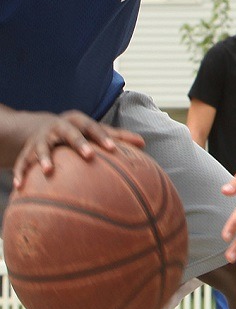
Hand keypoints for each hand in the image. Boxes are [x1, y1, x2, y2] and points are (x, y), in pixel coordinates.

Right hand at [13, 112, 144, 188]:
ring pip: (41, 147)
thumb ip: (117, 136)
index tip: (114, 149)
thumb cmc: (78, 132)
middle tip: (89, 156)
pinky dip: (19, 173)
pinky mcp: (26, 151)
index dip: (103, 137)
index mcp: (77, 122)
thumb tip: (143, 143)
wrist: (43, 127)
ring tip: (48, 171)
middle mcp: (58, 128)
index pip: (93, 127)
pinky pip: (20, 163)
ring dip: (44, 158)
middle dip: (79, 143)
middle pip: (70, 133)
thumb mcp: (94, 130)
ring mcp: (41, 139)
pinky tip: (19, 186)